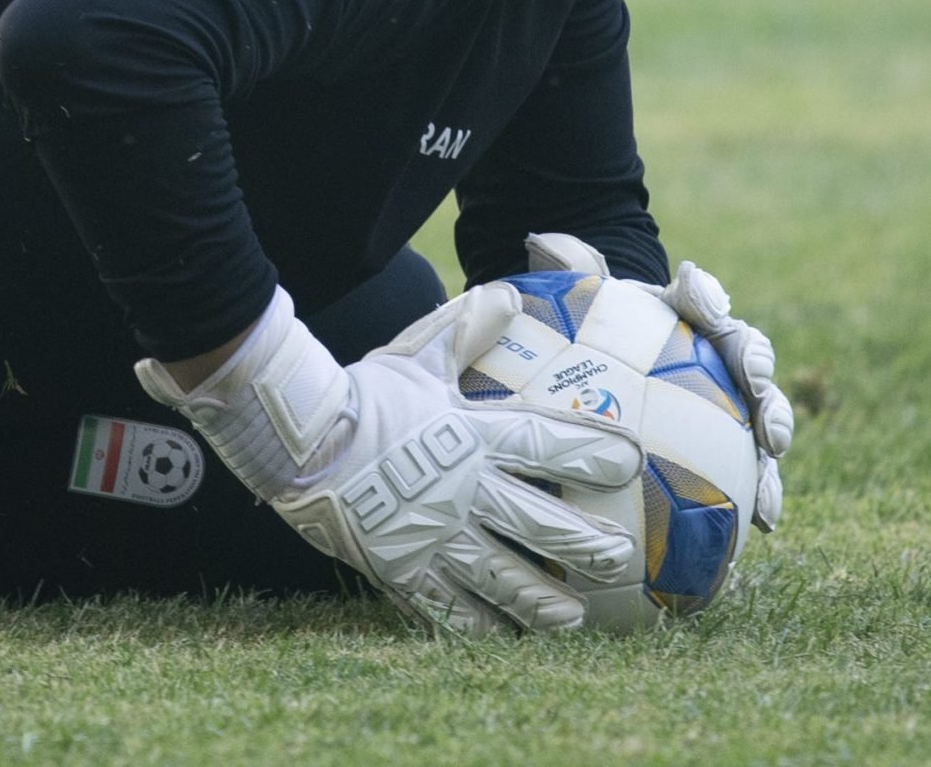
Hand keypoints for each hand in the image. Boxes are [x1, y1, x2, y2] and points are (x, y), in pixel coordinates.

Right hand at [138, 285, 643, 633]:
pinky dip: (480, 626)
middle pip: (539, 523)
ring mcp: (435, 537)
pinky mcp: (405, 571)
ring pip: (503, 576)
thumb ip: (465, 328)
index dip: (592, 452)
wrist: (299, 443)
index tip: (631, 462)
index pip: (547, 445)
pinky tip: (503, 638)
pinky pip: (450, 608)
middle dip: (583, 543)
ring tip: (573, 618)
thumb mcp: (417, 355)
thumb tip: (507, 291)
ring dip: (541, 599)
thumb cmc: (363, 396)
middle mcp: (464, 491)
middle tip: (619, 559)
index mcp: (471, 437)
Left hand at [524, 232, 794, 532]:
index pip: (701, 297)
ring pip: (764, 414)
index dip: (706, 297)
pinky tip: (761, 522)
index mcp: (686, 313)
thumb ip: (568, 272)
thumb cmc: (597, 336)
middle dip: (760, 374)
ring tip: (770, 464)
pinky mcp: (734, 447)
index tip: (703, 303)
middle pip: (750, 358)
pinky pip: (752, 469)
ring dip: (772, 435)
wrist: (614, 370)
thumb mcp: (578, 306)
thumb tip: (542, 241)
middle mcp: (719, 355)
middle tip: (756, 396)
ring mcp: (733, 401)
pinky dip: (760, 492)